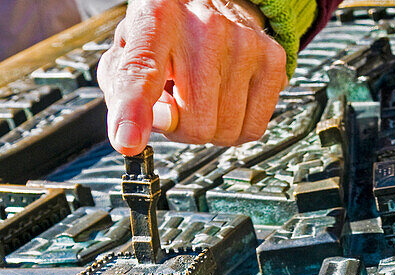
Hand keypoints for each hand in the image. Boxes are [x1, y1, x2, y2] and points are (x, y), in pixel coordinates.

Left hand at [97, 0, 289, 154]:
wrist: (216, 1)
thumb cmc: (168, 30)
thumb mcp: (128, 48)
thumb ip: (122, 91)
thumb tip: (146, 130)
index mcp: (156, 18)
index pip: (142, 73)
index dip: (134, 111)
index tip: (128, 141)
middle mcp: (205, 27)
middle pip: (194, 123)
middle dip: (181, 127)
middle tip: (176, 103)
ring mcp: (245, 45)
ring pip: (225, 131)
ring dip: (210, 126)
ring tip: (201, 95)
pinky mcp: (272, 61)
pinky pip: (252, 128)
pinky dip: (236, 125)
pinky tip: (226, 99)